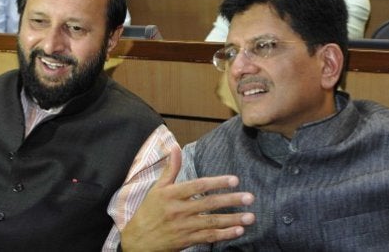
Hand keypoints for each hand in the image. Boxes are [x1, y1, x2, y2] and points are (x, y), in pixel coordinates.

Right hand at [120, 148, 254, 250]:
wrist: (138, 240)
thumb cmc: (149, 211)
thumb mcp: (157, 188)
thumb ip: (171, 168)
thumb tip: (175, 146)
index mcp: (172, 194)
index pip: (198, 186)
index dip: (217, 182)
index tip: (235, 180)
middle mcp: (178, 210)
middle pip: (209, 204)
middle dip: (231, 200)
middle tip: (250, 197)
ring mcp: (183, 226)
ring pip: (212, 222)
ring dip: (233, 219)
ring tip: (250, 217)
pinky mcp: (186, 240)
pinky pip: (208, 237)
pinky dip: (224, 235)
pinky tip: (238, 231)